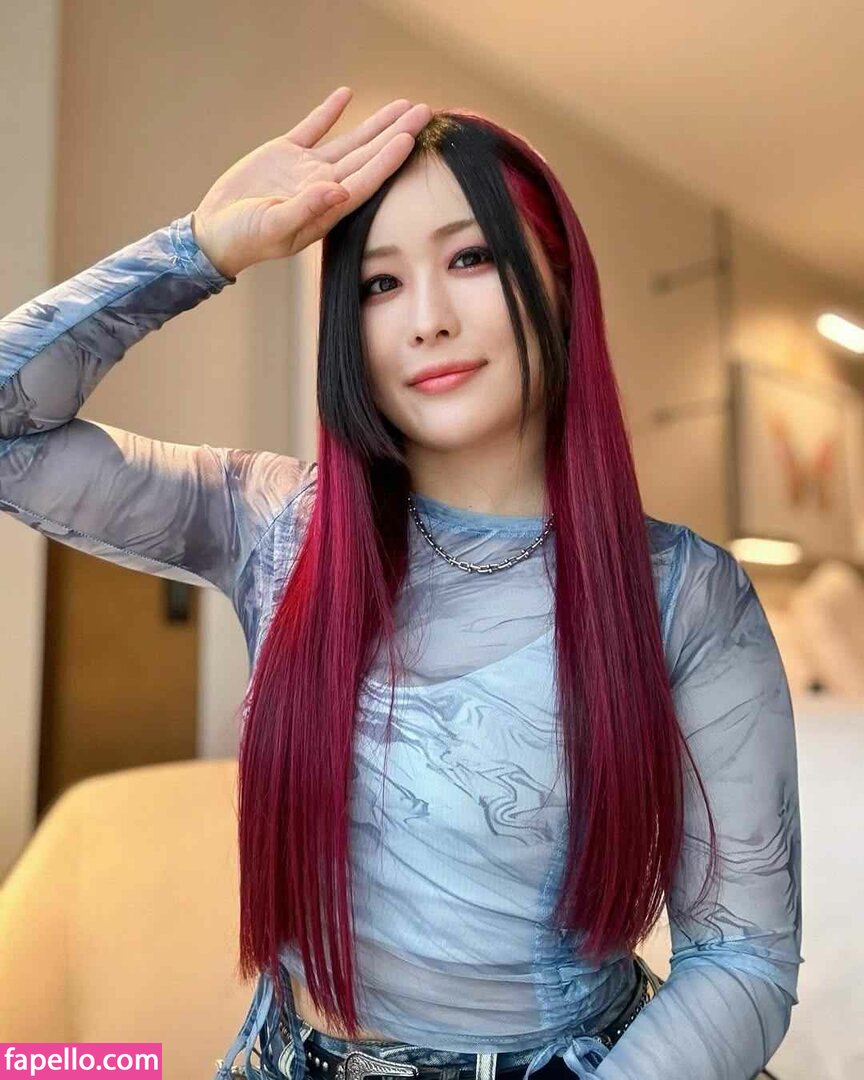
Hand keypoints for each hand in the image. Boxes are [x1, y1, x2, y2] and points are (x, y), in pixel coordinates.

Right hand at [190, 87, 431, 277]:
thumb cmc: (245, 239)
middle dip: (396, 134)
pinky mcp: (285, 154)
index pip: (365, 180)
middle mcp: (324, 187)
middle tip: (425, 113)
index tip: (409, 139)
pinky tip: (346, 95)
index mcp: (326, 208)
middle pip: (368, 156)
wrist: (216, 233)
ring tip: (403, 105)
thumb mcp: (273, 227)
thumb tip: (338, 191)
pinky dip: (329, 111)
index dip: (388, 160)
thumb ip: (306, 209)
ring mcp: (306, 169)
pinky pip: (313, 128)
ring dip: (376, 123)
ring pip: (349, 141)